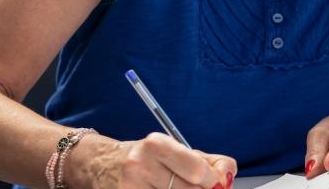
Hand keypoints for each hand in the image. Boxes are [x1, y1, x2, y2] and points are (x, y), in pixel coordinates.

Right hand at [70, 132, 236, 188]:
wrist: (101, 164)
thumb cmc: (145, 157)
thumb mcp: (177, 150)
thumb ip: (209, 161)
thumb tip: (228, 176)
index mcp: (157, 145)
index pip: (199, 171)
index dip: (214, 182)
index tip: (217, 184)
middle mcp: (141, 165)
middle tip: (201, 188)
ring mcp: (130, 187)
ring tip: (177, 187)